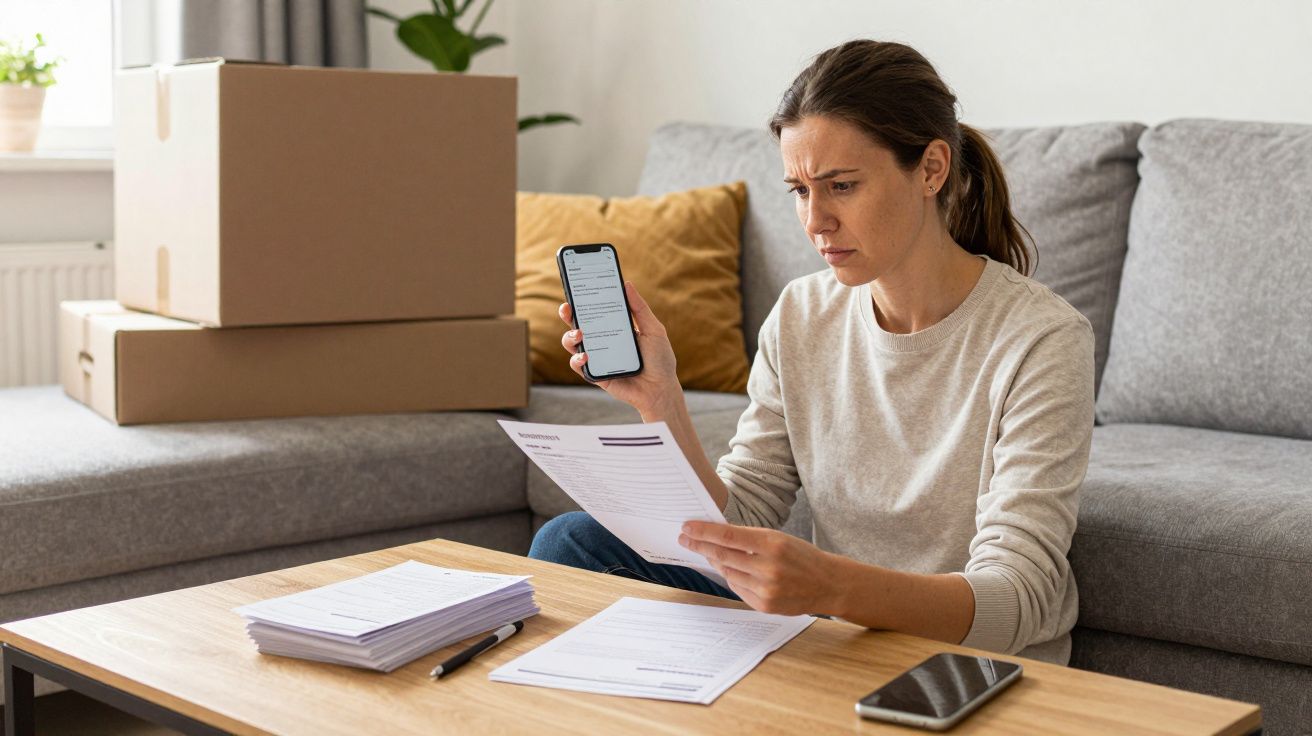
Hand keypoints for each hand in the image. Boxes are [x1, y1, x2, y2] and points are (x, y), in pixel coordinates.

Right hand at [559, 281, 680, 414]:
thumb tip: (627, 284)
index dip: (583, 300)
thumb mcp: (654, 330)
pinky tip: (585, 355)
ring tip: (579, 334)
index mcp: (615, 327)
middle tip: (567, 309)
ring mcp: (597, 357)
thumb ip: (640, 309)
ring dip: (569, 337)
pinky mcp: (595, 374)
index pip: (595, 310)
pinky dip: (577, 359)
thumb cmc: (660, 359)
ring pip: (572, 344)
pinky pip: (579, 366)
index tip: (576, 288)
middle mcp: (602, 341)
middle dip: (568, 315)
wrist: (661, 390)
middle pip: (578, 324)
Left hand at [678, 521, 843, 615]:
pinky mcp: (764, 605)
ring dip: (715, 561)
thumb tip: (715, 537)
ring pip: (727, 572)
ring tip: (709, 552)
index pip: (728, 536)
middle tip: (685, 538)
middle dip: (700, 545)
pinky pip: (737, 588)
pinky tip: (732, 570)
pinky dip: (731, 577)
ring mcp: (766, 589)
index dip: (704, 531)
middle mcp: (768, 567)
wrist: (828, 584)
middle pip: (723, 555)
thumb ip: (750, 539)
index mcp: (772, 544)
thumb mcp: (779, 538)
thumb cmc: (802, 557)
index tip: (687, 527)